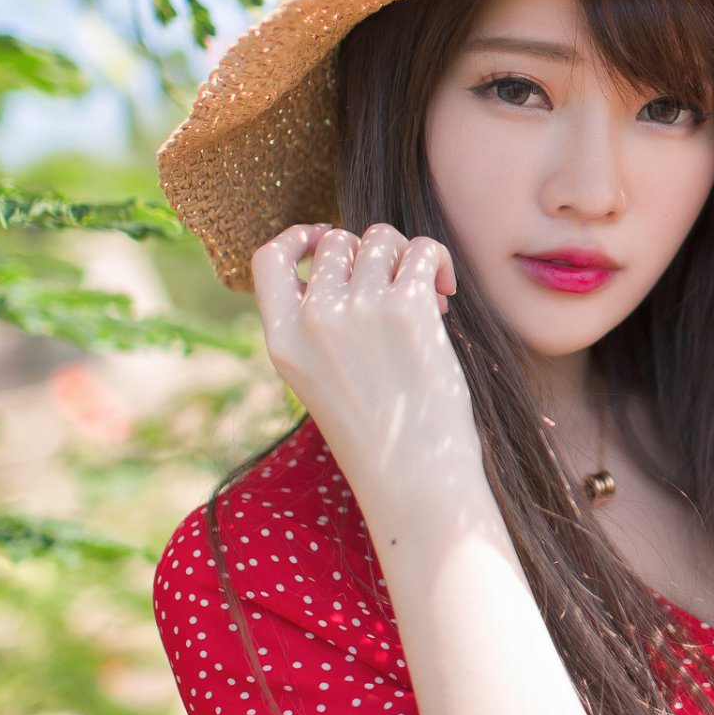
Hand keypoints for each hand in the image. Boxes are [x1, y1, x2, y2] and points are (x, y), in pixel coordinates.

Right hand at [251, 222, 476, 514]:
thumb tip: (355, 259)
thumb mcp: (321, 380)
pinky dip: (436, 260)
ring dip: (406, 258)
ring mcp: (358, 310)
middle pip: (336, 242)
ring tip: (426, 297)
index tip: (326, 239)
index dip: (299, 238)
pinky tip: (445, 293)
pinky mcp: (407, 308)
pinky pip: (421, 248)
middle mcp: (313, 319)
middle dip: (370, 255)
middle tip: (397, 293)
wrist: (415, 476)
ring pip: (380, 239)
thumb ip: (320, 326)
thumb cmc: (379, 434)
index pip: (268, 258)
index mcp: (281, 339)